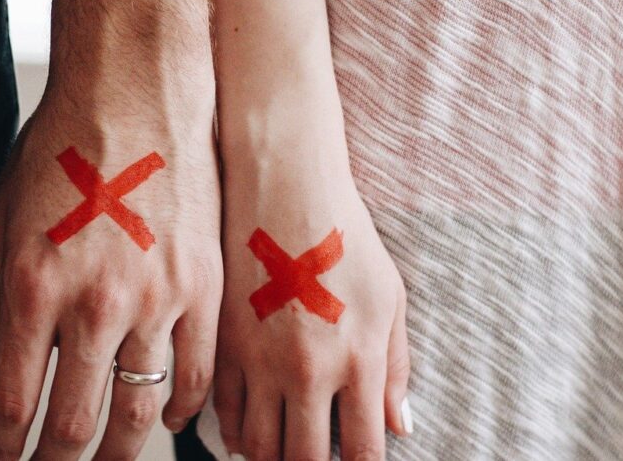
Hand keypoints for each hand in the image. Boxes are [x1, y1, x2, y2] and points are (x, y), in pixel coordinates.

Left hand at [0, 90, 220, 459]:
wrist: (137, 90)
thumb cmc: (62, 147)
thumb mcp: (0, 217)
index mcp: (32, 284)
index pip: (10, 404)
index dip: (0, 453)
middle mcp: (94, 301)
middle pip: (73, 426)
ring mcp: (156, 297)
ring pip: (138, 411)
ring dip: (116, 453)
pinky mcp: (205, 286)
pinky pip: (197, 374)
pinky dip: (182, 410)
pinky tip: (169, 420)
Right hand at [213, 147, 411, 459]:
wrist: (284, 188)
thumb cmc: (343, 236)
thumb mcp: (390, 297)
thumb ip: (395, 367)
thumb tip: (399, 424)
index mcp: (358, 361)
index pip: (360, 451)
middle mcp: (307, 371)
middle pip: (303, 460)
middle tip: (313, 460)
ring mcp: (260, 359)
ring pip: (258, 446)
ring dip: (270, 458)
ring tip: (280, 453)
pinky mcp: (224, 341)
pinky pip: (223, 410)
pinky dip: (234, 432)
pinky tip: (245, 434)